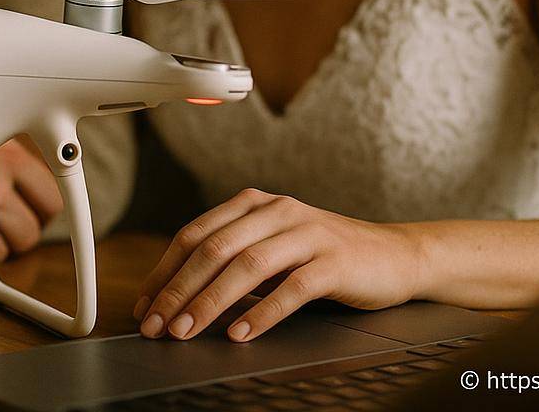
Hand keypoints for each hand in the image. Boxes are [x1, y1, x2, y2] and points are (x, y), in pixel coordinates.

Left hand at [134, 189, 422, 342]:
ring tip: (187, 331)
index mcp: (254, 204)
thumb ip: (233, 262)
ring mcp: (307, 234)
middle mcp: (277, 211)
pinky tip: (240, 333)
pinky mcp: (334, 262)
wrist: (396, 256)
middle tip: (156, 325)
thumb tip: (180, 299)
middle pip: (214, 249)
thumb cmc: (326, 258)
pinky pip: (292, 288)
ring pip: (247, 266)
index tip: (143, 305)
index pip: (195, 234)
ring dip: (210, 301)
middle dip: (178, 290)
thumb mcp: (274, 250)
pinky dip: (262, 313)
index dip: (164, 270)